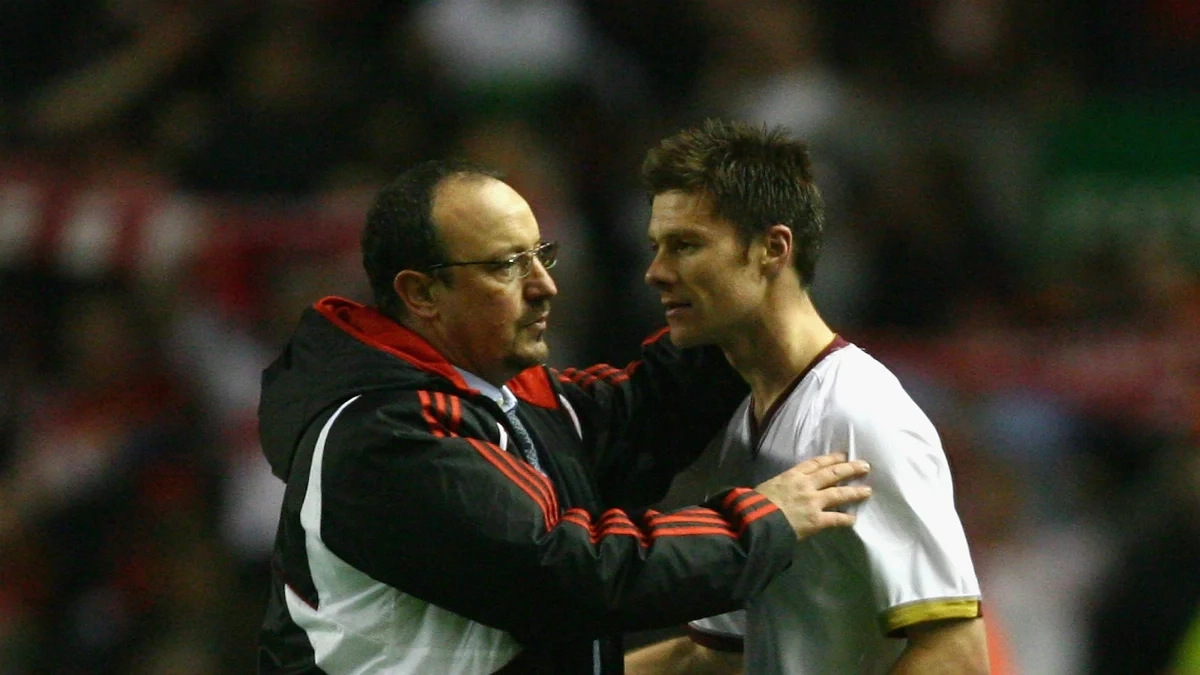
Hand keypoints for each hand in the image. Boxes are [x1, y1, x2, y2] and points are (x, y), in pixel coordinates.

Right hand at [754, 452, 870, 539]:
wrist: (757, 520)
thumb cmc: (757, 502)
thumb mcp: (770, 485)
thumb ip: (783, 484)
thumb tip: (788, 487)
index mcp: (793, 475)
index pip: (816, 463)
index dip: (832, 458)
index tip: (843, 455)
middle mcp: (806, 484)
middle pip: (833, 473)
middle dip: (850, 469)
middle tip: (864, 466)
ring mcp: (813, 501)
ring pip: (839, 494)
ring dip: (854, 492)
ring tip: (867, 490)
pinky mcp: (816, 519)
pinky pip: (835, 518)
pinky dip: (845, 519)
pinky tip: (853, 519)